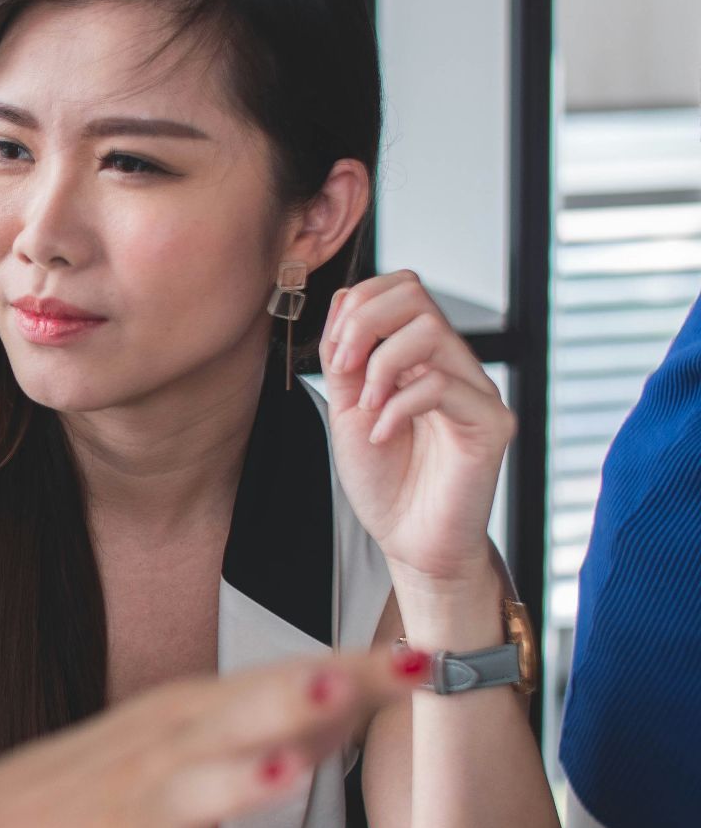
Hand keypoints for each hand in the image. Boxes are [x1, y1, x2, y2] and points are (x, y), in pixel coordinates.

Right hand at [0, 650, 426, 827]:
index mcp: (175, 719)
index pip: (274, 686)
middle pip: (235, 722)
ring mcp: (126, 820)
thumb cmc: (67, 807)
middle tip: (365, 679)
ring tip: (283, 768)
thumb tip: (334, 712)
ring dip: (235, 781)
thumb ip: (233, 735)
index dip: (350, 677)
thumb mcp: (149, 751)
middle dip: (299, 700)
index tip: (427, 664)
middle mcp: (152, 758)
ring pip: (188, 795)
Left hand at [317, 271, 513, 589]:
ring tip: (366, 408)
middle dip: (364, 323)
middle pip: (416, 293)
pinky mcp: (491, 423)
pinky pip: (443, 385)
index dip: (359, 305)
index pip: (400, 288)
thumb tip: (346, 300)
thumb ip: (346, 357)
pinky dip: (398, 406)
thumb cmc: (384, 479)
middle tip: (345, 371)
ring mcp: (476, 390)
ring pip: (431, 331)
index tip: (335, 354)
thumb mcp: (347, 408)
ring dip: (381, 365)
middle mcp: (453, 364)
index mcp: (419, 356)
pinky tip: (382, 435)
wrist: (409, 540)